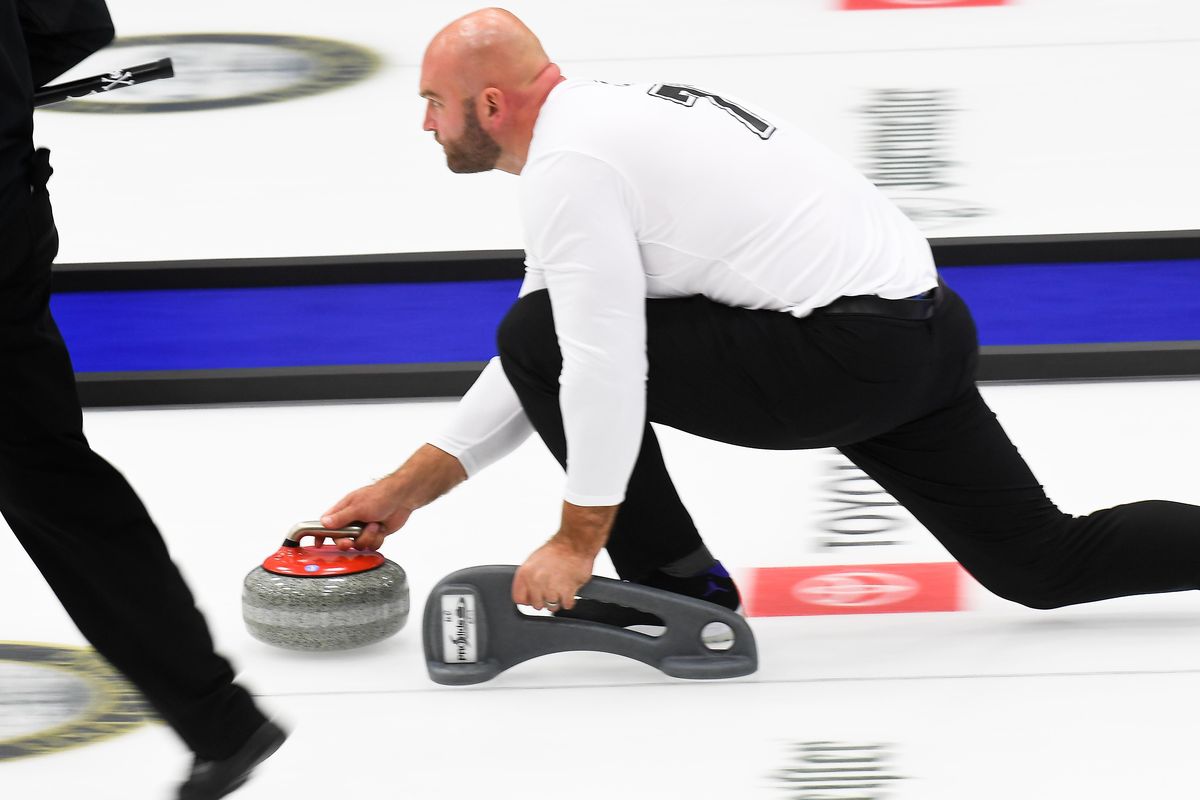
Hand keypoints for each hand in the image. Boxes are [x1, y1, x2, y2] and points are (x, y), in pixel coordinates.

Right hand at [319, 444, 467, 550]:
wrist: (403, 499)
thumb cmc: (381, 496)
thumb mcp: (357, 507)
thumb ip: (341, 517)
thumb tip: (324, 522)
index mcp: (343, 510)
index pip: (326, 524)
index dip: (321, 534)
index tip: (318, 543)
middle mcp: (352, 519)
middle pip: (341, 539)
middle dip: (348, 542)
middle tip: (352, 540)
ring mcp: (363, 527)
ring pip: (358, 544)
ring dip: (367, 537)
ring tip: (374, 525)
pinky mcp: (375, 533)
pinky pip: (371, 545)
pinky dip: (377, 539)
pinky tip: (381, 529)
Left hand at [512, 537, 596, 611]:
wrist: (574, 543)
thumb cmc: (556, 549)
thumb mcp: (534, 560)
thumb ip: (528, 578)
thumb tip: (528, 591)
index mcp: (525, 574)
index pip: (518, 598)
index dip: (528, 599)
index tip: (534, 596)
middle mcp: (536, 581)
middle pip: (536, 605)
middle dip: (545, 599)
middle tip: (551, 589)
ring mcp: (551, 588)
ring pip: (552, 607)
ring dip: (558, 599)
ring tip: (561, 587)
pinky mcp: (566, 591)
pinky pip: (566, 605)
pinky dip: (570, 599)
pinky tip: (569, 588)